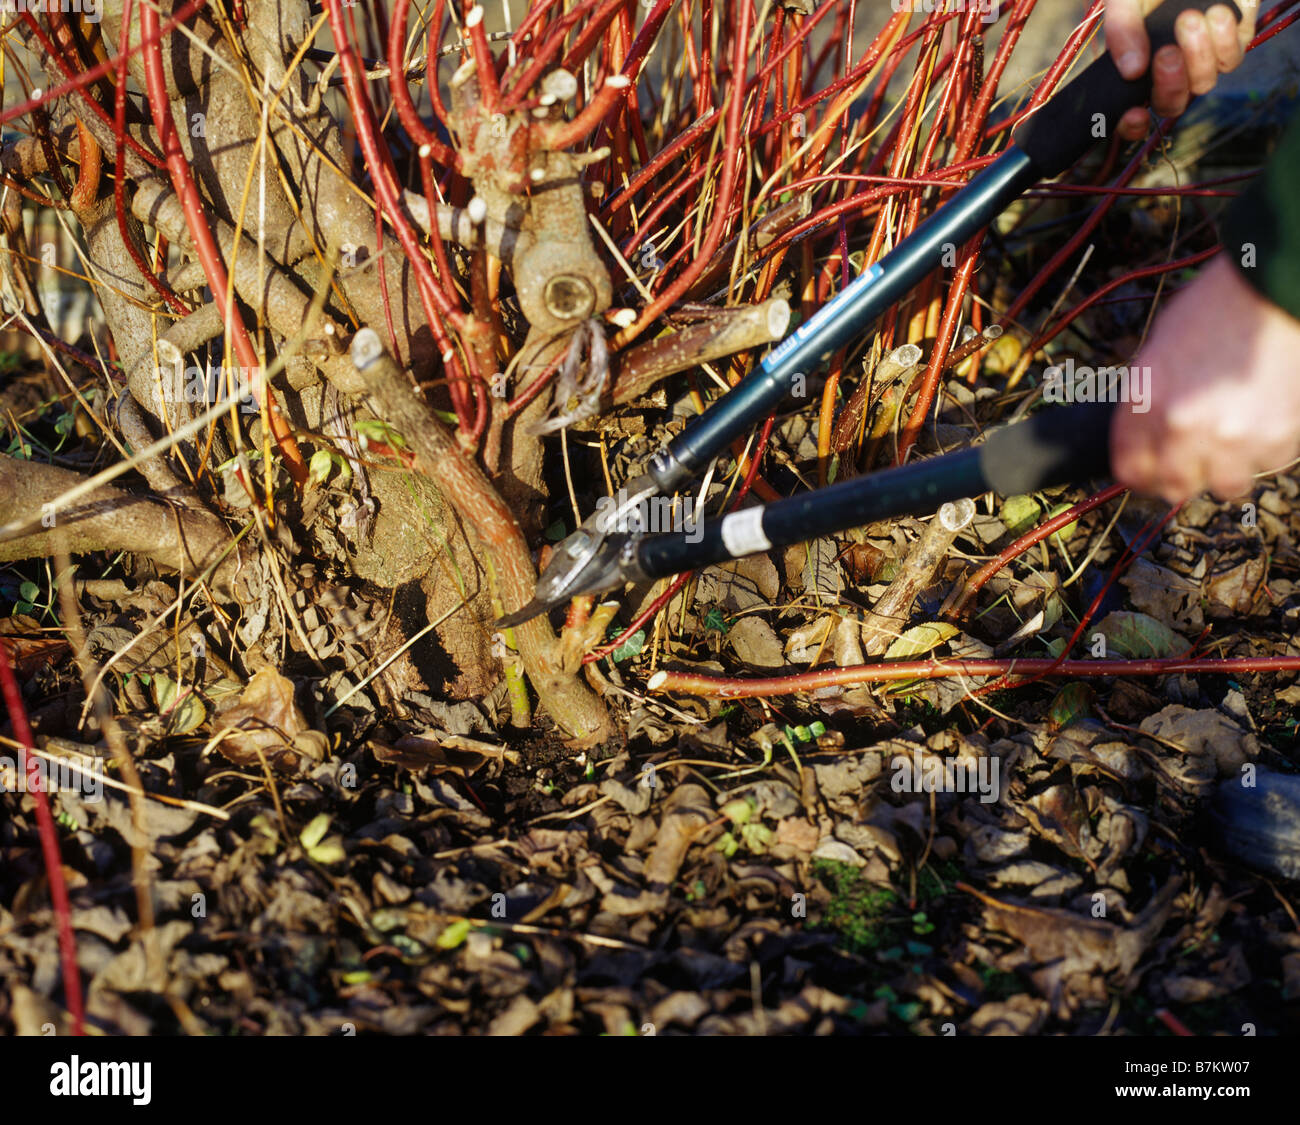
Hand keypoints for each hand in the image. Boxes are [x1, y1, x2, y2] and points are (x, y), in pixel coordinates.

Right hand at [1105, 0, 1256, 139]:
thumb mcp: (1124, 0)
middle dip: (1170, 84)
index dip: (1132, 125)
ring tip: (1189, 18)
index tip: (1134, 113)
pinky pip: (1232, 59)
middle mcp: (1168, 72)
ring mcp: (1201, 60)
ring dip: (1197, 55)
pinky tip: (1215, 13)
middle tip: (1166, 53)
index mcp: (1135, 70)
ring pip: (1203, 84)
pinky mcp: (1233, 42)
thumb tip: (1132, 70)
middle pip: (1172, 105)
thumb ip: (1120, 30)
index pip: (1132, 116)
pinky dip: (1223, 40)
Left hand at [1111, 256, 1299, 503]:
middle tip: (1197, 461)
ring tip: (1236, 438)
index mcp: (1144, 403)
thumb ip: (1147, 403)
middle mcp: (1182, 426)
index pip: (1129, 471)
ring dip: (1229, 470)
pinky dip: (1267, 450)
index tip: (1151, 474)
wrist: (1273, 287)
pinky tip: (1266, 416)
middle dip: (1184, 478)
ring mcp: (1232, 436)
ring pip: (1225, 486)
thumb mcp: (1156, 353)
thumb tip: (1146, 442)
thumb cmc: (1214, 308)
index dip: (1140, 477)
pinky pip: (1268, 465)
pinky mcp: (1277, 437)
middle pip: (1174, 488)